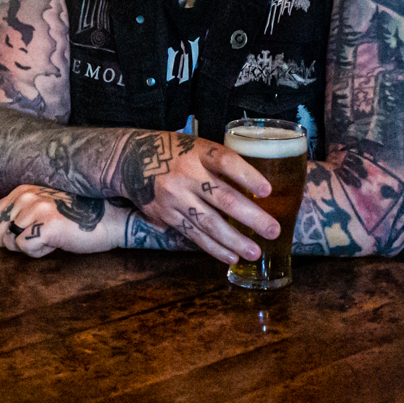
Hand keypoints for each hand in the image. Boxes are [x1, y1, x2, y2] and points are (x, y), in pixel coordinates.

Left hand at [0, 186, 116, 257]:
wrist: (108, 220)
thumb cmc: (74, 218)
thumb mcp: (39, 208)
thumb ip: (11, 212)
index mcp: (21, 190)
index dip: (5, 234)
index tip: (29, 230)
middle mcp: (25, 196)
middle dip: (15, 243)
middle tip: (41, 236)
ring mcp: (35, 209)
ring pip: (11, 243)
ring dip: (30, 247)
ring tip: (50, 237)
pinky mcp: (45, 226)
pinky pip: (25, 249)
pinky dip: (39, 252)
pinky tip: (56, 242)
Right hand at [120, 131, 279, 265]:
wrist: (130, 158)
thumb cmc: (174, 151)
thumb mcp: (195, 146)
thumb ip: (220, 163)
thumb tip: (256, 189)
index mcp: (197, 152)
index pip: (225, 161)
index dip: (247, 175)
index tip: (267, 190)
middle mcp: (186, 174)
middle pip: (222, 198)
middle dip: (251, 217)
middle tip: (273, 230)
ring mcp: (173, 197)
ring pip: (208, 223)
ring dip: (234, 240)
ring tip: (256, 252)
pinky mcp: (164, 214)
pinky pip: (193, 235)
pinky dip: (214, 248)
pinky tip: (231, 257)